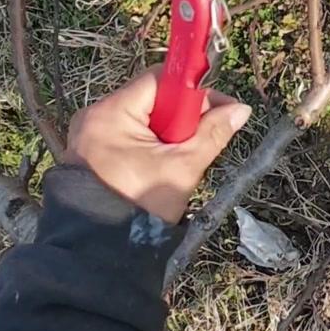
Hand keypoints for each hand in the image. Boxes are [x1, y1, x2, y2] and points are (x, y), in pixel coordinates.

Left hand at [65, 70, 250, 223]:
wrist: (99, 251)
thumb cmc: (139, 206)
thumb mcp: (182, 167)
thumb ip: (212, 134)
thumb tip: (240, 109)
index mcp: (111, 113)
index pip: (158, 79)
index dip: (191, 90)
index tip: (217, 107)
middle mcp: (94, 117)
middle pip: (150, 99)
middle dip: (182, 116)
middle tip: (203, 138)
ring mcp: (89, 136)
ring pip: (141, 120)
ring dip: (167, 133)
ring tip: (182, 158)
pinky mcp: (90, 154)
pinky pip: (127, 137)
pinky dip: (149, 146)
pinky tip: (161, 166)